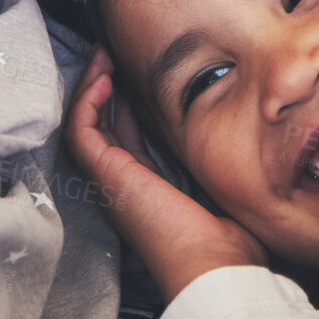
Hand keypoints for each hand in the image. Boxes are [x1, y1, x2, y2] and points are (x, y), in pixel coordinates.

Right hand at [64, 46, 266, 300]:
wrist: (212, 264)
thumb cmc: (226, 241)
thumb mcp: (220, 185)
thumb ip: (215, 158)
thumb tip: (237, 126)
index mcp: (146, 187)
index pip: (128, 135)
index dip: (128, 103)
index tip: (137, 74)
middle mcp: (122, 182)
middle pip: (103, 125)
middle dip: (106, 87)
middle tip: (112, 54)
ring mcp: (110, 179)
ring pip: (84, 124)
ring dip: (91, 86)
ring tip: (102, 56)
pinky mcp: (105, 174)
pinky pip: (81, 130)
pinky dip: (87, 101)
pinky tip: (103, 77)